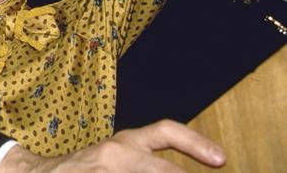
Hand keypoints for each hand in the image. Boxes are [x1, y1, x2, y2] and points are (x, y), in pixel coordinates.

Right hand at [0, 119, 225, 171]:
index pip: (164, 132)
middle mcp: (115, 155)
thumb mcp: (113, 160)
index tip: (221, 159)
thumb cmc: (81, 171)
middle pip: (162, 169)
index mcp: (124, 146)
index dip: (195, 143)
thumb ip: (142, 163)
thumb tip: (182, 167)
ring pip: (150, 172)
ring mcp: (103, 171)